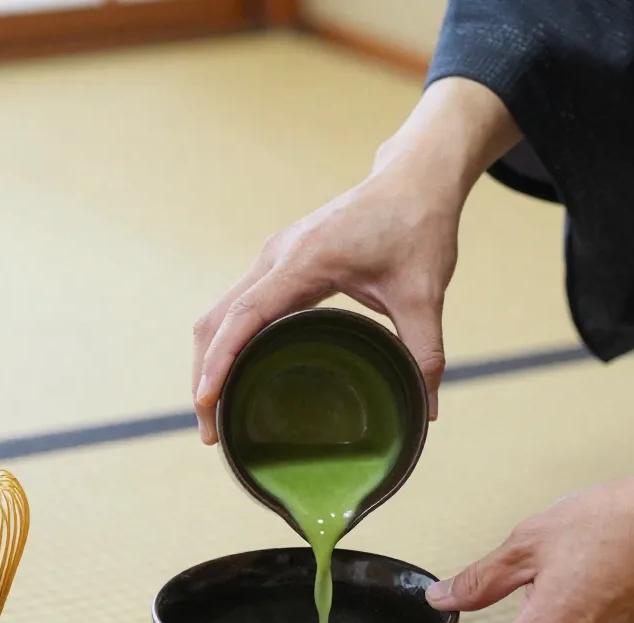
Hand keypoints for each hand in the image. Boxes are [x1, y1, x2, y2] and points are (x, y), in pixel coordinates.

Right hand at [191, 78, 521, 443]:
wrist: (414, 180)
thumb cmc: (418, 228)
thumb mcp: (425, 294)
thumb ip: (425, 353)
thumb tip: (428, 411)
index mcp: (304, 261)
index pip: (245, 316)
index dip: (222, 361)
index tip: (207, 401)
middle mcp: (276, 257)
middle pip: (216, 319)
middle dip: (206, 374)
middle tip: (213, 432)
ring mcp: (272, 258)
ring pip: (220, 313)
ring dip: (211, 360)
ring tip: (216, 413)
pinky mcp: (279, 264)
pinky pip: (237, 307)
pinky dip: (228, 344)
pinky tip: (237, 376)